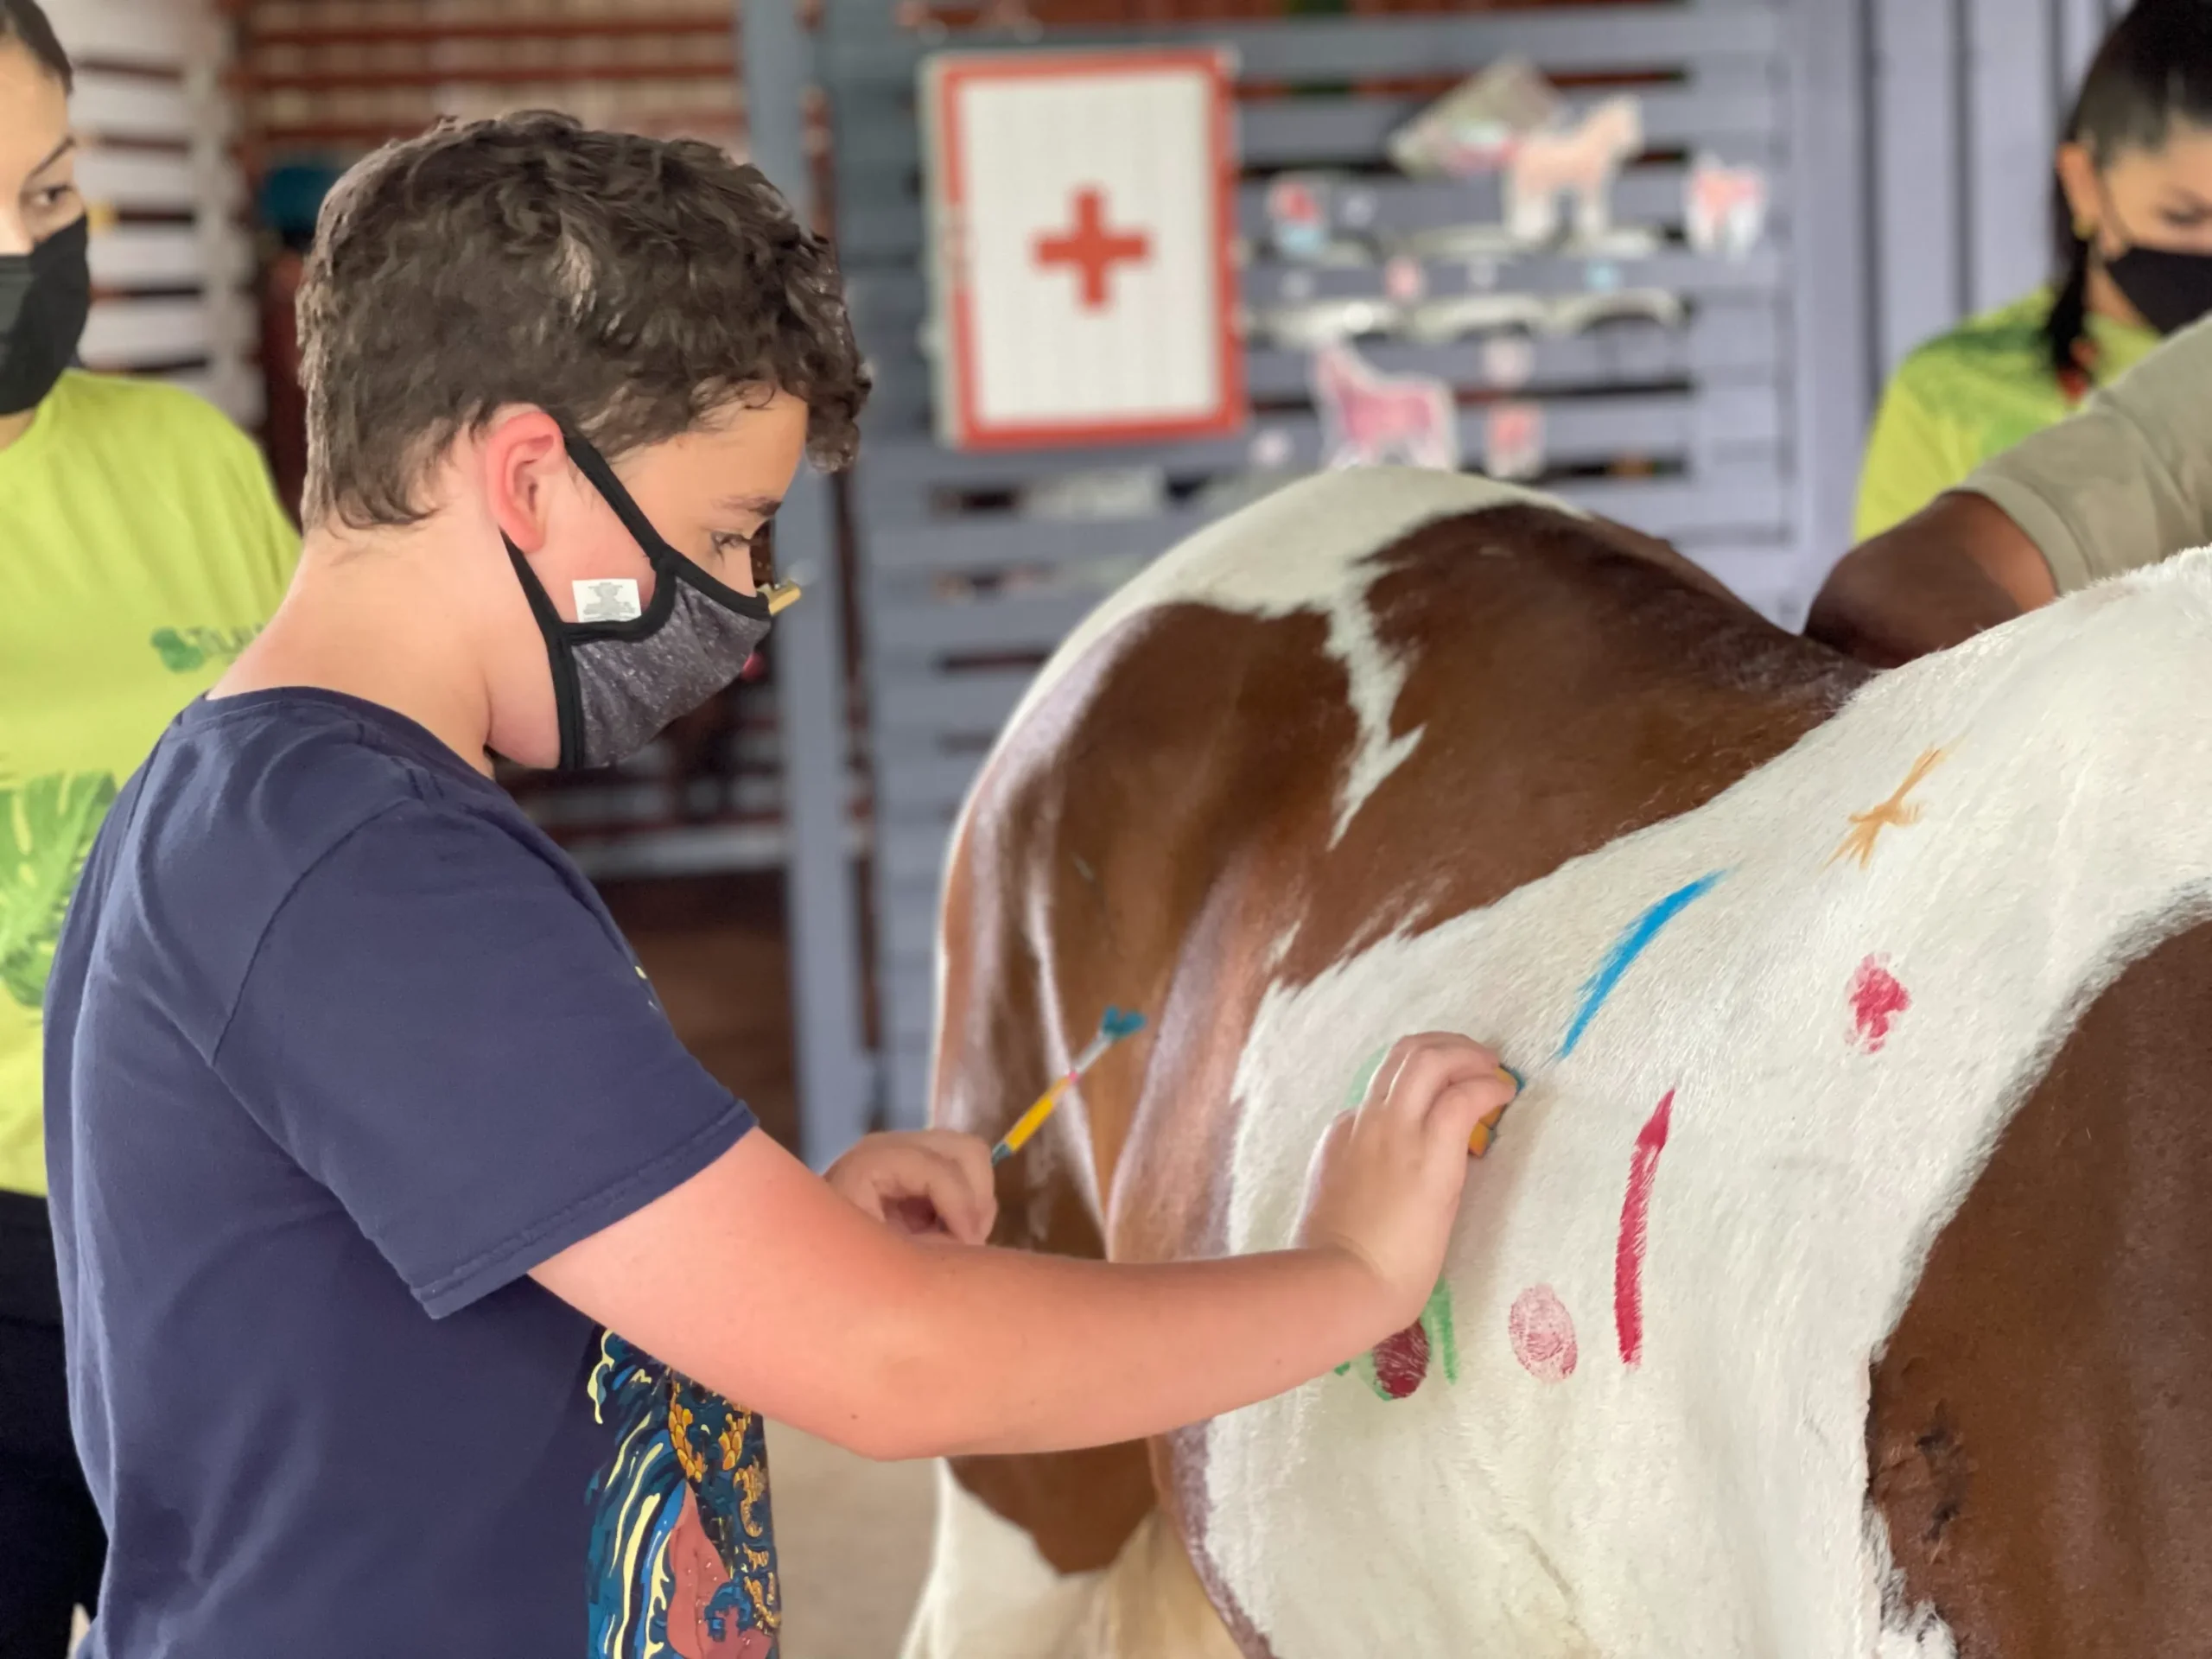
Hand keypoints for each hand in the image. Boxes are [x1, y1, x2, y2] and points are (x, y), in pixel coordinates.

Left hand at [823, 1129, 997, 1243]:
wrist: (809, 1257)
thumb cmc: (834, 1262)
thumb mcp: (874, 1260)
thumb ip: (925, 1250)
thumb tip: (966, 1244)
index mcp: (869, 1163)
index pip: (938, 1168)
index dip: (962, 1206)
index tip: (967, 1246)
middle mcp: (888, 1145)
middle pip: (965, 1149)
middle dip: (976, 1198)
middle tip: (968, 1242)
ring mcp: (903, 1149)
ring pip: (971, 1156)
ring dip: (975, 1200)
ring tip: (960, 1237)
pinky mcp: (915, 1163)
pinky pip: (963, 1170)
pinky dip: (967, 1201)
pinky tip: (948, 1229)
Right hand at [1295, 1034, 1517, 1330]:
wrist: (1342, 1283)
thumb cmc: (1336, 1265)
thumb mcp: (1333, 1206)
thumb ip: (1351, 1179)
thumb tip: (1376, 1182)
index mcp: (1341, 1136)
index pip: (1380, 1094)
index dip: (1417, 1090)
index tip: (1446, 1100)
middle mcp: (1367, 1121)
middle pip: (1404, 1055)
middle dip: (1445, 1045)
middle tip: (1476, 1057)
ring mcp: (1396, 1131)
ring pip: (1428, 1058)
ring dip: (1467, 1053)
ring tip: (1493, 1067)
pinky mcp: (1431, 1151)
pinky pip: (1462, 1096)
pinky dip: (1487, 1084)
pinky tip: (1504, 1092)